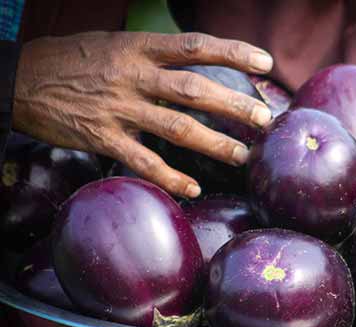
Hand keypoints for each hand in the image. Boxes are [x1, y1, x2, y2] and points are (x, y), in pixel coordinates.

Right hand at [13, 31, 273, 197]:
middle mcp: (132, 76)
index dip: (233, 53)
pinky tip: (193, 188)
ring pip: (176, 128)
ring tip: (241, 155)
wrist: (18, 79)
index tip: (265, 63)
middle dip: (233, 105)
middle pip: (193, 90)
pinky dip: (170, 177)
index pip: (194, 45)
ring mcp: (118, 109)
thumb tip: (194, 62)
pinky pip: (142, 162)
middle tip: (264, 119)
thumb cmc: (72, 59)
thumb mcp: (114, 43)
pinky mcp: (102, 138)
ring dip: (213, 144)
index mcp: (137, 48)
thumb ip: (153, 54)